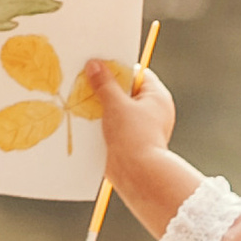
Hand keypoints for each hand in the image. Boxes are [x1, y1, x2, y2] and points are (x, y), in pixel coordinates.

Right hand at [88, 59, 191, 236]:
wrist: (139, 177)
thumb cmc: (134, 137)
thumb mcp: (116, 105)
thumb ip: (104, 83)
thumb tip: (94, 64)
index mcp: (157, 97)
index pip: (137, 74)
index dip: (118, 68)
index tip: (98, 66)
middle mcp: (153, 111)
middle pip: (125, 92)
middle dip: (106, 89)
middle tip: (86, 83)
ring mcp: (143, 128)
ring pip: (118, 111)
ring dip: (102, 108)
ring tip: (83, 103)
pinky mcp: (132, 143)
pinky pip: (115, 127)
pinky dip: (102, 125)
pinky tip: (86, 123)